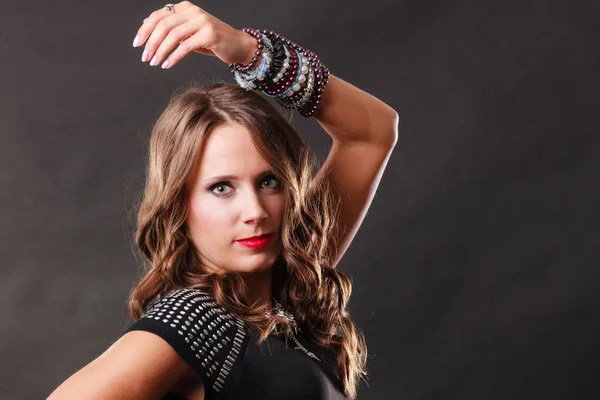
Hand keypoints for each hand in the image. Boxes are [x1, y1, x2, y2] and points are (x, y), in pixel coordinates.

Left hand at [132, 1, 255, 68]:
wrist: (239, 46)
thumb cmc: (212, 41)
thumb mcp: (189, 33)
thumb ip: (171, 28)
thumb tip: (146, 25)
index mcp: (185, 8)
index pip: (158, 16)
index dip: (145, 30)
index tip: (137, 44)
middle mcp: (193, 11)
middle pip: (163, 25)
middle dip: (151, 43)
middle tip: (145, 57)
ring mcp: (202, 21)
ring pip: (173, 35)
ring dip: (160, 51)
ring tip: (154, 62)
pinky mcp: (209, 34)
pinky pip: (185, 46)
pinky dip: (173, 57)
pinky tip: (167, 65)